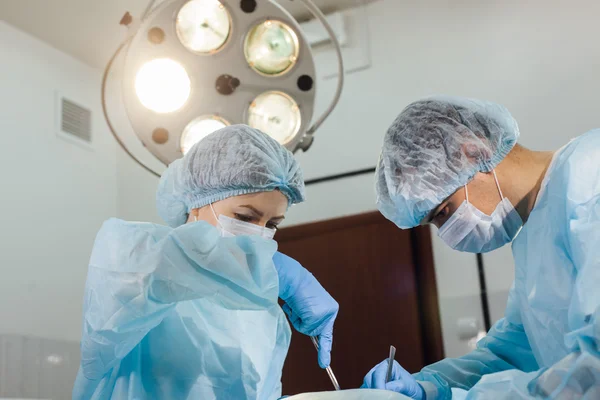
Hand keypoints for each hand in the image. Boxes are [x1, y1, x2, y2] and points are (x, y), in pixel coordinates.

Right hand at [272, 252, 338, 368]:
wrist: (293, 278)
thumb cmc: (296, 290)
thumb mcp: (307, 305)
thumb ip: (311, 318)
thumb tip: (311, 333)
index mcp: (330, 308)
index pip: (327, 333)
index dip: (325, 349)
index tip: (324, 364)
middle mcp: (331, 311)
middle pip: (313, 332)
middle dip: (301, 322)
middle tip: (299, 307)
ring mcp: (325, 315)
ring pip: (307, 330)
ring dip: (298, 319)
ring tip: (297, 304)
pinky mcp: (317, 316)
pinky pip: (303, 327)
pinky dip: (296, 318)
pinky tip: (297, 304)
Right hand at [361, 359, 424, 399]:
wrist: (412, 392)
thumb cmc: (410, 386)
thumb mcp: (407, 385)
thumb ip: (397, 385)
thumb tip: (386, 388)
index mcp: (387, 364)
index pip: (378, 373)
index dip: (378, 384)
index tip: (381, 392)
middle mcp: (379, 369)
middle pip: (369, 378)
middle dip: (373, 388)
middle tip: (380, 397)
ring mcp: (375, 377)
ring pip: (367, 385)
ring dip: (371, 392)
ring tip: (380, 397)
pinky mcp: (374, 385)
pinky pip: (368, 390)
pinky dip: (371, 394)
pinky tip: (377, 397)